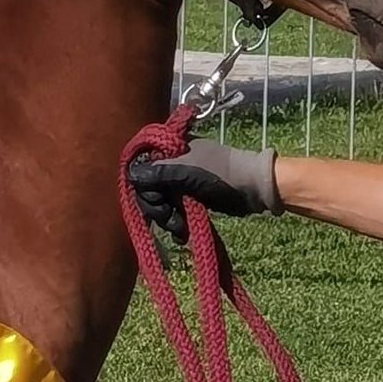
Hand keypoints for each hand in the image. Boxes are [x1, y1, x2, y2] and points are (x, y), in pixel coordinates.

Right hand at [126, 140, 279, 242]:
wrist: (252, 189)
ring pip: (160, 203)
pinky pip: (172, 211)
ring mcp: (180, 181)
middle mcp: (171, 162)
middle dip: (158, 207)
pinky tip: (182, 233)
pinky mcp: (189, 197)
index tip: (158, 200)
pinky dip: (175, 223)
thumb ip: (158, 173)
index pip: (142, 166)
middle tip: (171, 218)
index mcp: (170, 148)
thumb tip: (130, 174)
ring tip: (181, 228)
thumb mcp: (188, 172)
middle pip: (149, 188)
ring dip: (167, 219)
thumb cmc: (222, 174)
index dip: (145, 187)